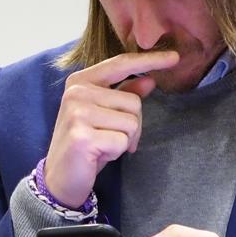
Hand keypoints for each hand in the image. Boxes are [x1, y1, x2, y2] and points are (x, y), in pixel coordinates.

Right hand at [43, 51, 178, 206]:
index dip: (150, 60)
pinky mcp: (82, 136)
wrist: (60, 178)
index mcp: (80, 81)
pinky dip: (117, 153)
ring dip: (124, 140)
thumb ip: (124, 94)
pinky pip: (122, 141)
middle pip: (133, 102)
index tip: (175, 57)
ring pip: (131, 122)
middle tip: (110, 139)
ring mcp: (77, 113)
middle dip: (132, 126)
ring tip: (103, 146)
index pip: (121, 64)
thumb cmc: (86, 144)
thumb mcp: (105, 116)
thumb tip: (149, 80)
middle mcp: (76, 92)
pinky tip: (98, 156)